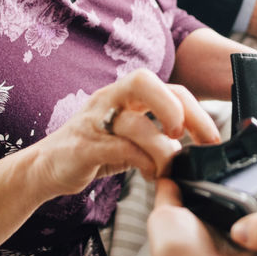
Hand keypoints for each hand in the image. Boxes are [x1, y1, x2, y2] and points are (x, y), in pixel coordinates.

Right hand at [36, 69, 221, 197]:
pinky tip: (149, 173)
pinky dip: (141, 161)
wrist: (45, 168)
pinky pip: (118, 148)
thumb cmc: (93, 151)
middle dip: (175, 109)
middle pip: (145, 82)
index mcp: (126, 95)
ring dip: (160, 148)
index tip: (211, 138)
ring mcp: (93, 121)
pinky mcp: (83, 146)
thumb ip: (157, 134)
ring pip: (133, 121)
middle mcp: (109, 99)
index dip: (195, 109)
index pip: (168, 86)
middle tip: (186, 137)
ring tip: (168, 168)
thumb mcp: (130, 137)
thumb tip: (195, 146)